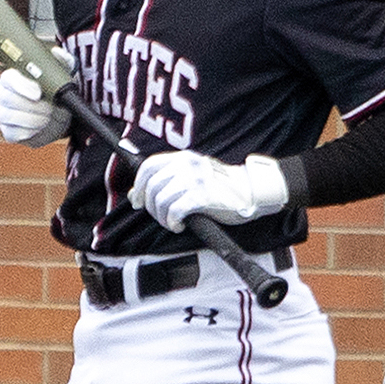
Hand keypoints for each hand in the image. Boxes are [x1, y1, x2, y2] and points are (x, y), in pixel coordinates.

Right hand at [0, 48, 72, 146]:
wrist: (58, 117)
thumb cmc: (56, 92)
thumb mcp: (62, 74)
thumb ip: (62, 61)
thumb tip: (57, 52)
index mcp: (11, 77)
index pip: (8, 79)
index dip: (22, 86)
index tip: (38, 94)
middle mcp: (2, 95)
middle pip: (9, 99)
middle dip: (34, 106)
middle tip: (51, 108)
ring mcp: (2, 114)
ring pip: (11, 117)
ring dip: (35, 119)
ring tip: (48, 117)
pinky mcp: (8, 133)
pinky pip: (15, 134)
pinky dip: (32, 132)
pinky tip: (41, 127)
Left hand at [128, 151, 288, 231]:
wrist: (249, 193)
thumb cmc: (219, 187)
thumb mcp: (192, 176)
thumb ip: (167, 180)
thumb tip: (135, 194)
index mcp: (183, 158)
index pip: (148, 166)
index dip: (139, 186)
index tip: (138, 201)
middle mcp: (187, 165)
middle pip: (152, 186)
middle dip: (151, 207)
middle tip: (161, 217)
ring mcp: (195, 180)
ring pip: (161, 200)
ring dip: (162, 217)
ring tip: (172, 222)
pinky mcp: (203, 197)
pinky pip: (174, 211)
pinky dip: (172, 222)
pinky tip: (179, 225)